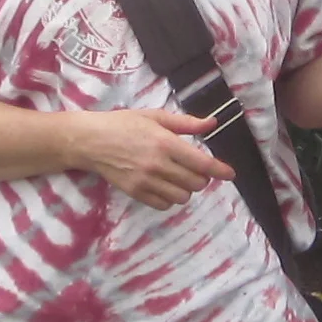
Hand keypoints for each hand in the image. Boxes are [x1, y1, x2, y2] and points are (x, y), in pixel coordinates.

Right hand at [74, 107, 237, 208]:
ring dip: (186, 189)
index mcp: (165, 143)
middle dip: (201, 178)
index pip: (202, 163)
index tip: (230, 174)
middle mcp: (158, 164)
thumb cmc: (124, 124)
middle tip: (195, 170)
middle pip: (195, 183)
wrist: (91, 141)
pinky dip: (170, 198)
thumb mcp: (155, 116)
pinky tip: (165, 187)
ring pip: (182, 197)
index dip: (220, 170)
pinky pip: (164, 205)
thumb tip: (212, 123)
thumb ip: (185, 123)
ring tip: (178, 178)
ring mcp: (146, 181)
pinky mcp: (136, 193)